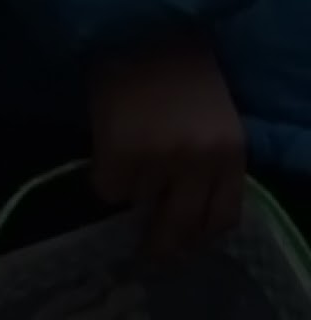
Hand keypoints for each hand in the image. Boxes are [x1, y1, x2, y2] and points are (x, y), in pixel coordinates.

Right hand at [89, 32, 244, 253]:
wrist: (144, 44)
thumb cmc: (183, 85)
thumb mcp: (215, 129)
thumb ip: (208, 172)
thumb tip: (184, 226)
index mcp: (230, 154)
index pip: (221, 219)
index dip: (199, 240)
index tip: (184, 248)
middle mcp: (198, 161)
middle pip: (179, 226)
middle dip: (161, 246)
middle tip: (148, 255)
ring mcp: (156, 160)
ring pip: (139, 206)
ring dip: (133, 195)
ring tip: (134, 166)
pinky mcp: (118, 157)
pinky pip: (110, 192)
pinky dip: (108, 180)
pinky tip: (113, 155)